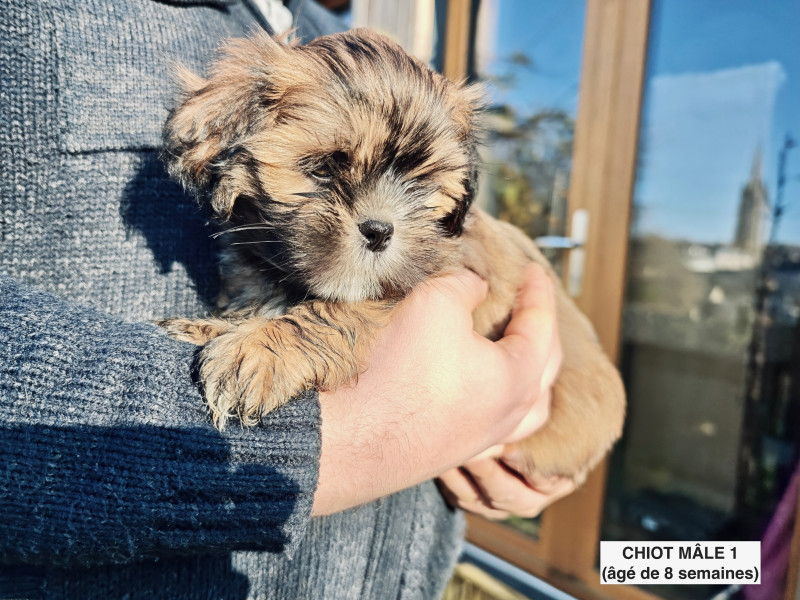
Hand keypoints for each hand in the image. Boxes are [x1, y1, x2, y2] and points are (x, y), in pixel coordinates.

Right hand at [313, 264, 560, 515]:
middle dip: (542, 331)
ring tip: (522, 358)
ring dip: (530, 378)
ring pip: (527, 410)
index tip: (533, 269)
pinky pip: (494, 428)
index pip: (542, 327)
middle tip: (532, 304)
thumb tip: (476, 285)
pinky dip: (500, 405)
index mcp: (517, 379)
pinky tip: (484, 396)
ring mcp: (483, 441)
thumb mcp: (435, 303)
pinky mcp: (454, 453)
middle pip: (544, 368)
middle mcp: (509, 416)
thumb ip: (465, 285)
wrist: (353, 438)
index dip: (539, 292)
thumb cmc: (398, 371)